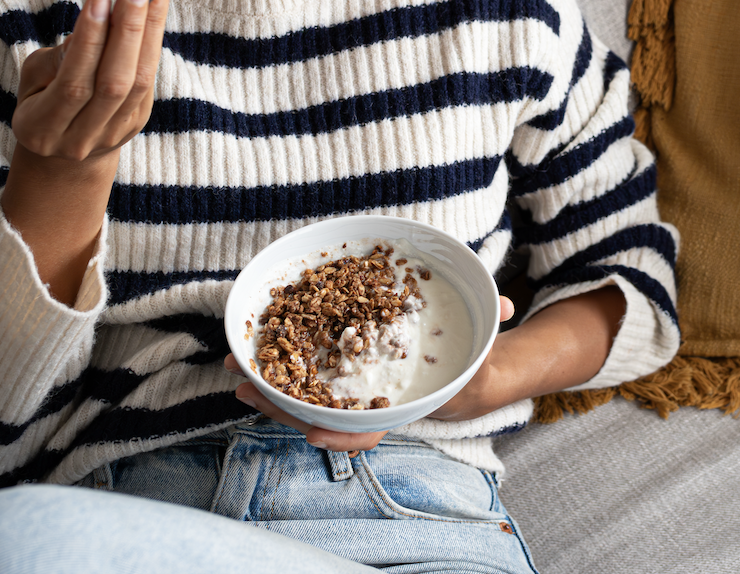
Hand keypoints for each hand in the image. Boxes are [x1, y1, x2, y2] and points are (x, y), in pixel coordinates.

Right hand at [0, 0, 169, 305]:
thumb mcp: (32, 82)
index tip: (100, 0)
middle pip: (114, 83)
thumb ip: (58, 59)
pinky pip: (148, 79)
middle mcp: (82, 137)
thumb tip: (95, 26)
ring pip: (139, 81)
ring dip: (148, 29)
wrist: (63, 159)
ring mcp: (115, 134)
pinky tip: (154, 10)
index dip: (89, 42)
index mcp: (44, 128)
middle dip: (128, 29)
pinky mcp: (138, 123)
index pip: (73, 85)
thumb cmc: (41, 103)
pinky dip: (152, 41)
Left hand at [223, 296, 516, 453]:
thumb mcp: (479, 346)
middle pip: (317, 416)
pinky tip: (253, 352)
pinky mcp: (337, 375)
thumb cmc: (463, 362)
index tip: (313, 435)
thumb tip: (505, 305)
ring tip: (234, 370)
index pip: (368, 429)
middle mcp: (368, 406)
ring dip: (266, 388)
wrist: (458, 376)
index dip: (340, 434)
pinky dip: (277, 368)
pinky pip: (302, 378)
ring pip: (300, 400)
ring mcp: (348, 394)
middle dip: (281, 407)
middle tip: (247, 392)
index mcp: (397, 406)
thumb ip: (490, 324)